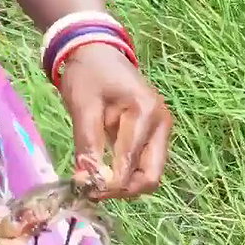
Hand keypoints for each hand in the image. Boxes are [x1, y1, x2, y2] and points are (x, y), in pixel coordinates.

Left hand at [57, 44, 171, 198]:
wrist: (98, 52)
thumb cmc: (89, 74)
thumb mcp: (83, 106)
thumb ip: (87, 144)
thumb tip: (86, 181)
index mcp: (146, 113)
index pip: (131, 162)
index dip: (110, 183)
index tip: (84, 190)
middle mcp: (161, 124)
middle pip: (152, 175)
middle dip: (124, 190)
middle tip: (93, 192)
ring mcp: (161, 131)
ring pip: (150, 174)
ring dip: (125, 185)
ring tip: (96, 183)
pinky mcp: (154, 135)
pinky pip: (144, 164)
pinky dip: (127, 174)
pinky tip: (104, 173)